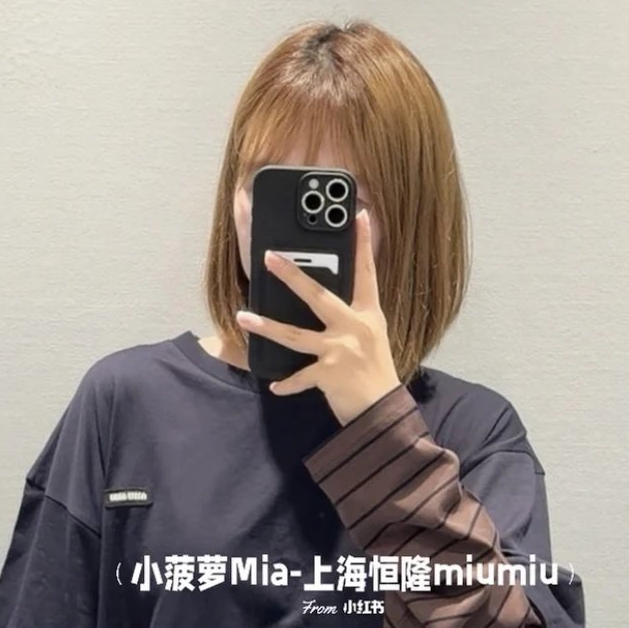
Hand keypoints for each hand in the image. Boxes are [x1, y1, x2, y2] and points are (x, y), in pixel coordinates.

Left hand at [234, 208, 401, 425]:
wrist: (384, 412)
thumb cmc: (377, 374)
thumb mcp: (372, 339)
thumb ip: (353, 319)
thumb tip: (327, 304)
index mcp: (368, 315)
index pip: (366, 273)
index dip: (363, 243)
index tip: (358, 215)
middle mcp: (354, 327)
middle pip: (318, 295)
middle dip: (291, 275)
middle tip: (269, 257)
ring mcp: (340, 350)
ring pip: (295, 334)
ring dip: (266, 326)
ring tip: (243, 318)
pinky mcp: (329, 373)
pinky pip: (300, 377)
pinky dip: (287, 384)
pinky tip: (274, 387)